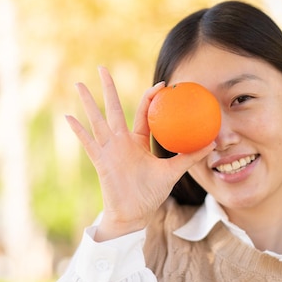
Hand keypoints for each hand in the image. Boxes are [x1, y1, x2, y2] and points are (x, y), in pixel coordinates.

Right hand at [66, 66, 214, 240]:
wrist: (134, 214)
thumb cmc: (151, 194)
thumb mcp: (172, 172)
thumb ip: (189, 157)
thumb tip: (212, 144)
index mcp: (139, 141)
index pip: (143, 113)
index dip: (151, 98)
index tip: (161, 85)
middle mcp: (122, 142)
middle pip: (114, 109)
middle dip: (108, 89)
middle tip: (102, 67)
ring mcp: (109, 150)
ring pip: (97, 121)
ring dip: (88, 103)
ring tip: (78, 84)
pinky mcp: (101, 161)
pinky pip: (89, 143)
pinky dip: (79, 131)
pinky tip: (68, 117)